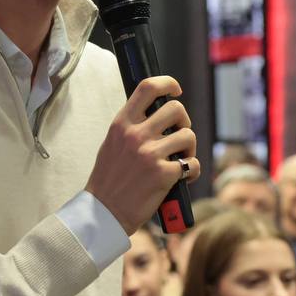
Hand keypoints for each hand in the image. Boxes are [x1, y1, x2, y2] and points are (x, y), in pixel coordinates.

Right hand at [86, 76, 199, 233]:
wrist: (104, 212)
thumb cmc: (109, 179)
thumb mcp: (112, 143)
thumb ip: (131, 127)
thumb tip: (156, 114)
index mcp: (122, 124)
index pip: (148, 87)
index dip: (167, 83)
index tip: (175, 91)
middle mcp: (136, 135)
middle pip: (176, 109)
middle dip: (184, 121)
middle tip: (179, 134)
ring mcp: (150, 154)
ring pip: (188, 135)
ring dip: (189, 148)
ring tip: (181, 159)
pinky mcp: (163, 174)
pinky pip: (192, 164)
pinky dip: (191, 171)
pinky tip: (182, 177)